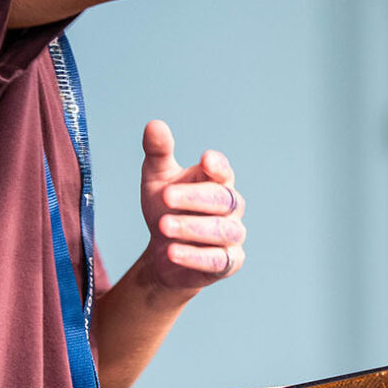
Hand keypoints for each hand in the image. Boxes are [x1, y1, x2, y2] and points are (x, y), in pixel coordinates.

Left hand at [137, 120, 246, 292]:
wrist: (164, 252)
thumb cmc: (166, 208)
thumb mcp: (157, 179)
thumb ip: (158, 153)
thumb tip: (154, 125)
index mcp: (216, 181)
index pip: (223, 171)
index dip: (218, 167)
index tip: (206, 161)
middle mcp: (231, 207)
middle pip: (223, 199)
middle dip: (194, 198)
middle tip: (164, 197)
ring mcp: (232, 235)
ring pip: (222, 230)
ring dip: (192, 227)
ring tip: (163, 226)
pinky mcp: (228, 262)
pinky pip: (217, 260)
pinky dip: (195, 256)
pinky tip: (172, 252)